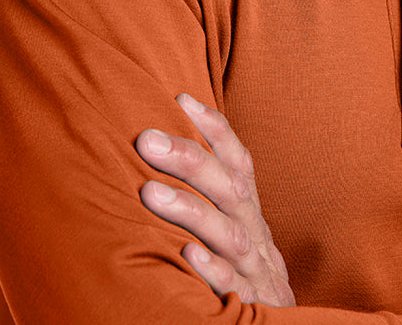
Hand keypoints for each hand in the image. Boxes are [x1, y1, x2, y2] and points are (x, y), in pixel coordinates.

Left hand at [135, 94, 294, 306]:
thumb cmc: (243, 269)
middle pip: (228, 187)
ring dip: (190, 209)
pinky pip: (231, 285)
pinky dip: (211, 268)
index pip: (237, 160)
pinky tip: (185, 254)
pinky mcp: (251, 302)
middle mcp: (254, 230)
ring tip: (149, 192)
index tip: (182, 99)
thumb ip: (212, 194)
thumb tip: (163, 147)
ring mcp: (255, 267)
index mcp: (248, 209)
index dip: (214, 128)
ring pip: (227, 232)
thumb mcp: (233, 226)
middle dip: (189, 159)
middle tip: (147, 140)